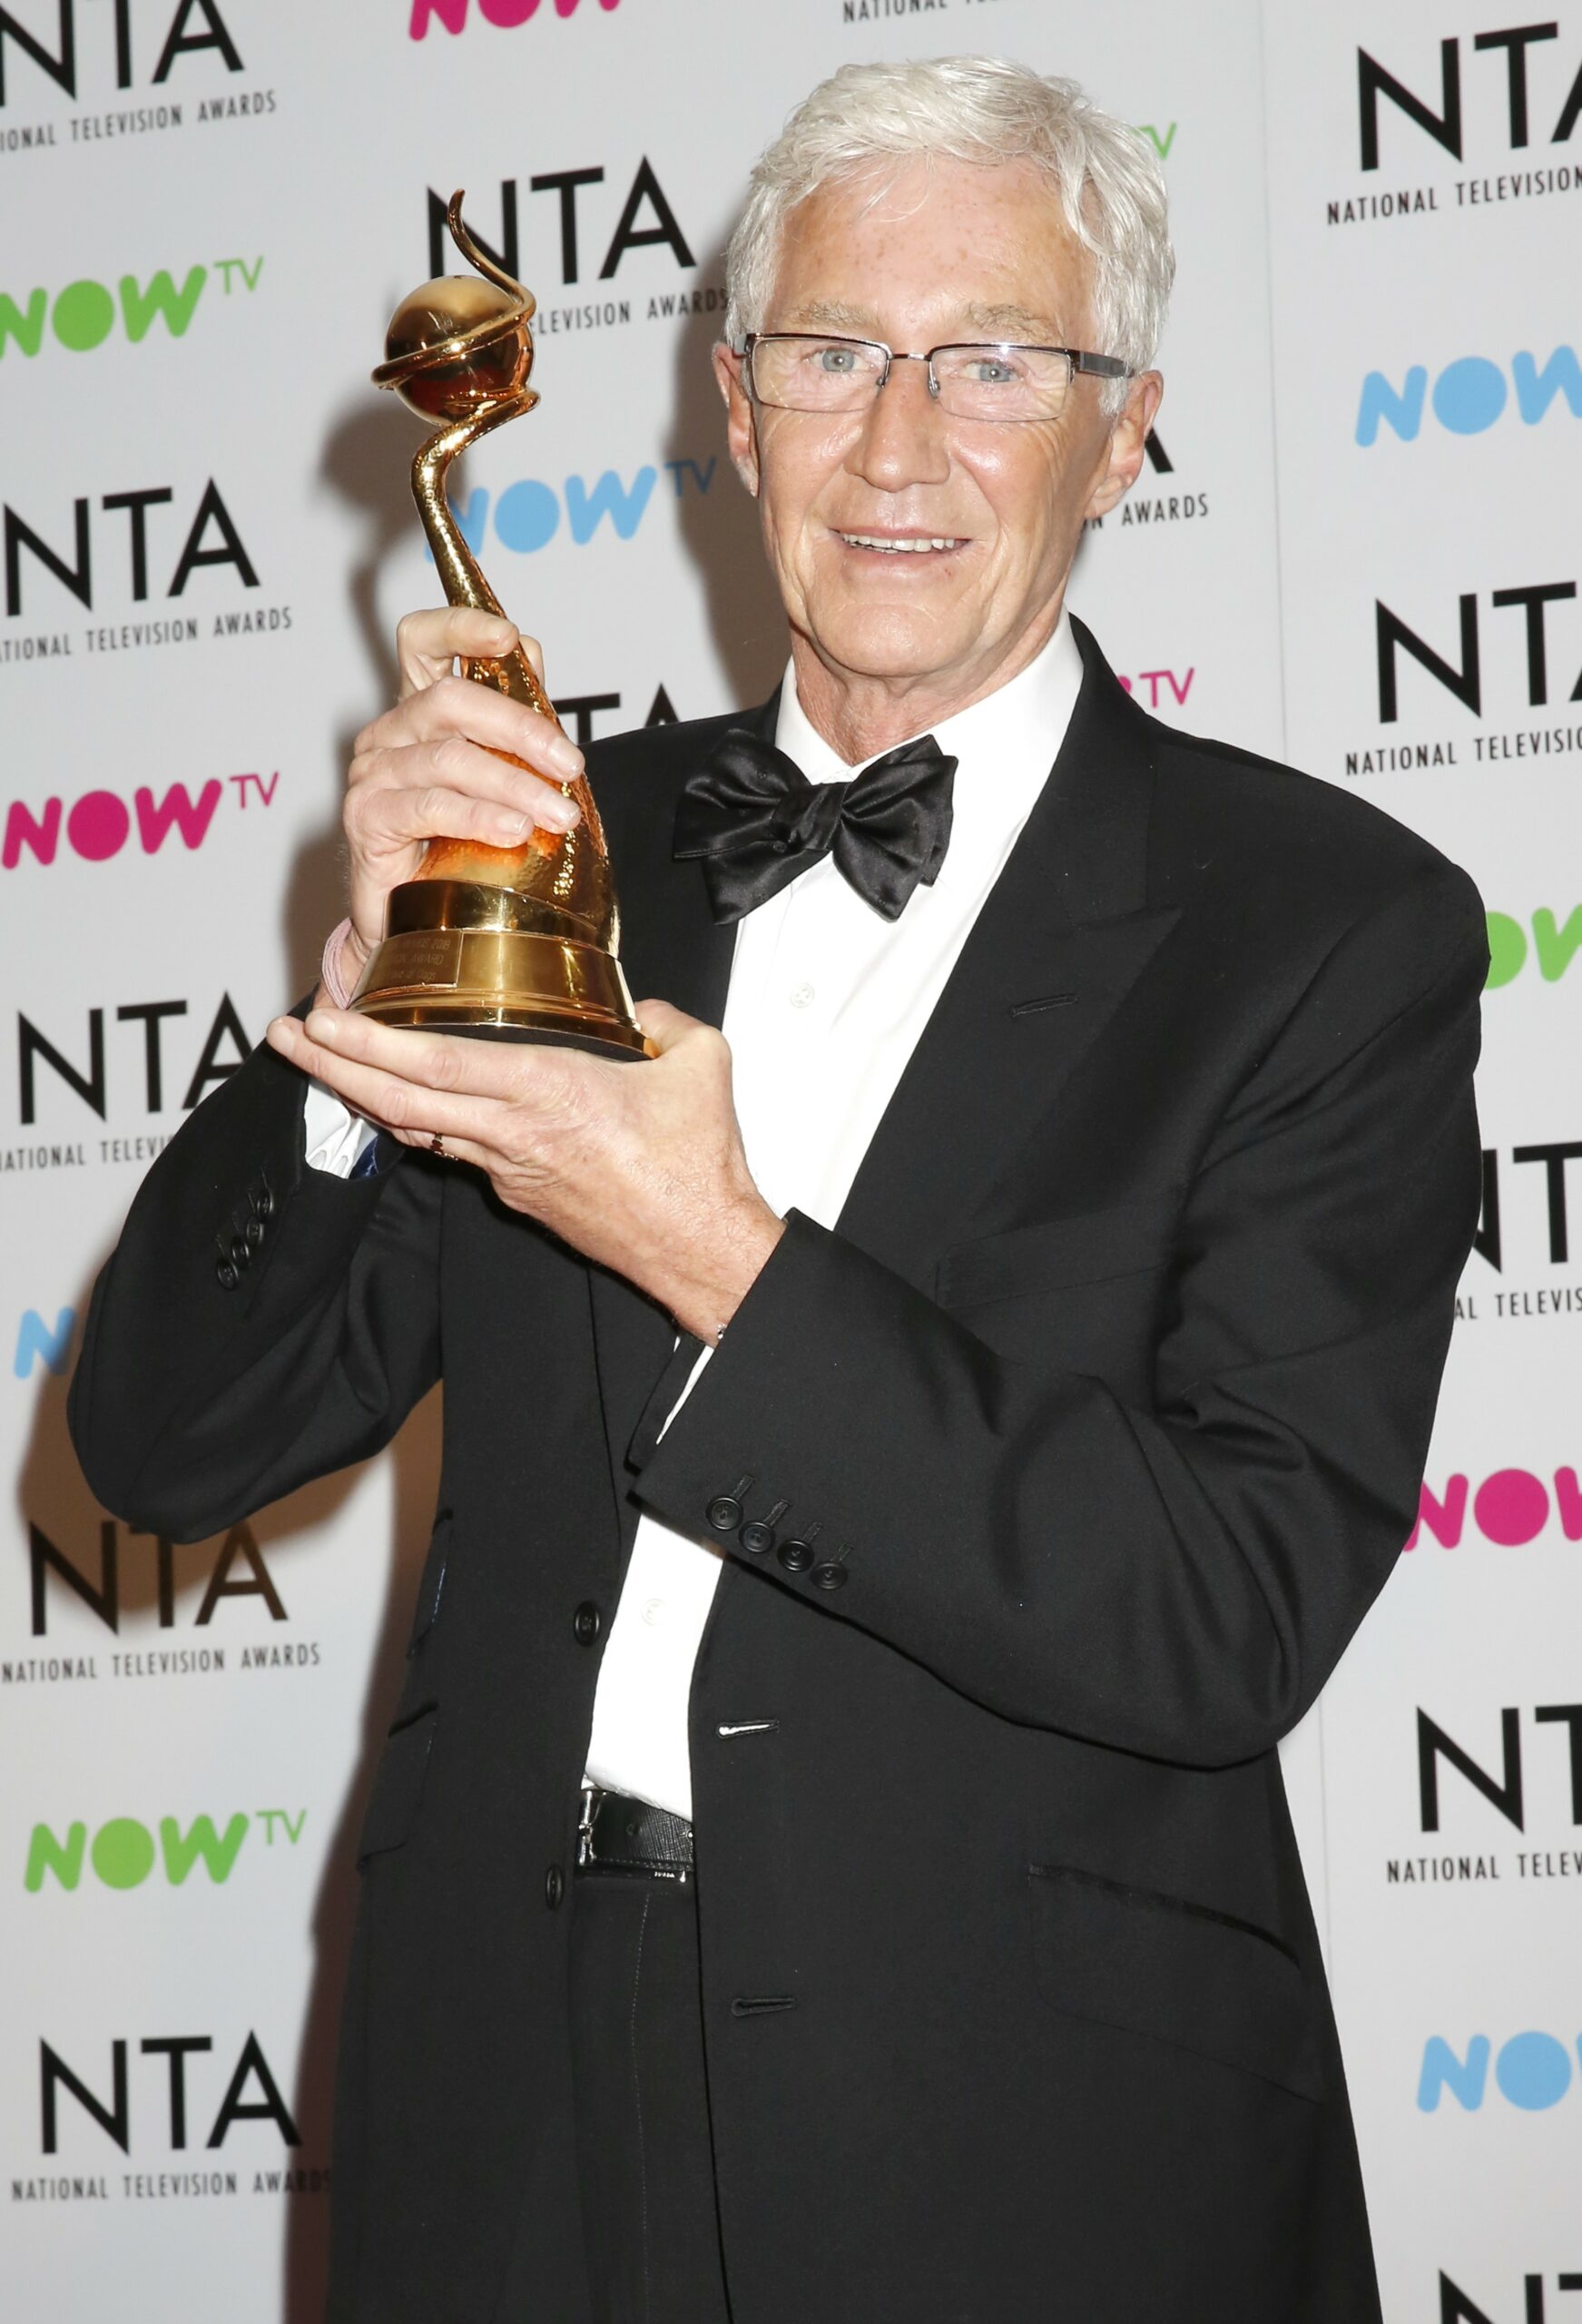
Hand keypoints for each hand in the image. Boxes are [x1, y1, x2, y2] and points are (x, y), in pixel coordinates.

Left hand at [266, 999, 784, 1343]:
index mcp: (551, 1092)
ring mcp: (510, 1169)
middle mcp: (515, 1134)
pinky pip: (454, 1149)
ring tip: (322, 1062)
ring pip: (417, 1129)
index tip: (327, 1019)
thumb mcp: (701, 1062)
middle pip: (399, 1101)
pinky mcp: (519, 1192)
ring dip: (362, 1094)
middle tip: (287, 1037)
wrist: (701, 1248)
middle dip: (333, 1067)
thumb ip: (665, 1018)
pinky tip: (396, 1101)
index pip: (438, 1066)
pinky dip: (415, 1121)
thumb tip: (643, 1007)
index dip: (372, 1044)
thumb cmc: (698, 1166)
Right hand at [331, 606, 585, 1000]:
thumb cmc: (461, 849)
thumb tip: (531, 652)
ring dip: (515, 784)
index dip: (462, 626)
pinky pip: (429, 806)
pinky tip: (514, 831)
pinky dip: (479, 816)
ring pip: (450, 758)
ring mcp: (373, 774)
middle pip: (451, 700)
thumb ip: (513, 717)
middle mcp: (390, 733)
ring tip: (558, 816)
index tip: (508, 637)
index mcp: (420, 710)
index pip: (423, 641)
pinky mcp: (366, 819)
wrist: (420, 926)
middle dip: (521, 729)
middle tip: (570, 767)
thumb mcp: (499, 776)